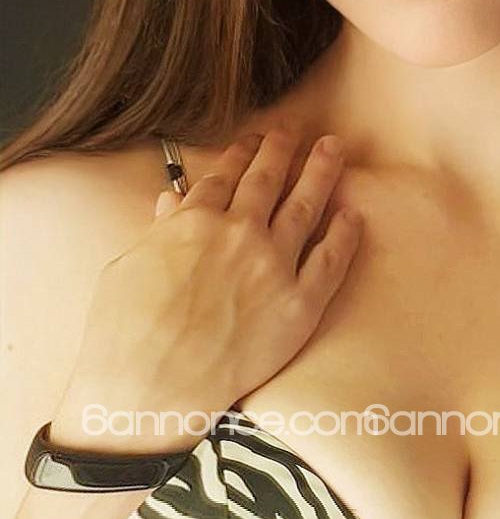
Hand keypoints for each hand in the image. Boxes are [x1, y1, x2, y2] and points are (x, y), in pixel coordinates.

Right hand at [58, 130, 360, 444]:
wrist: (153, 386)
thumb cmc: (126, 332)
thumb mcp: (129, 267)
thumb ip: (159, 232)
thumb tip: (171, 204)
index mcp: (195, 221)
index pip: (225, 176)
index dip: (241, 153)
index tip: (253, 139)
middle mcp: (239, 233)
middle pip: (268, 180)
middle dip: (282, 150)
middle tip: (296, 133)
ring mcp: (273, 267)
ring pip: (306, 206)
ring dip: (321, 173)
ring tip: (334, 149)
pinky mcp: (300, 306)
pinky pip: (331, 261)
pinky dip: (345, 235)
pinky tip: (354, 215)